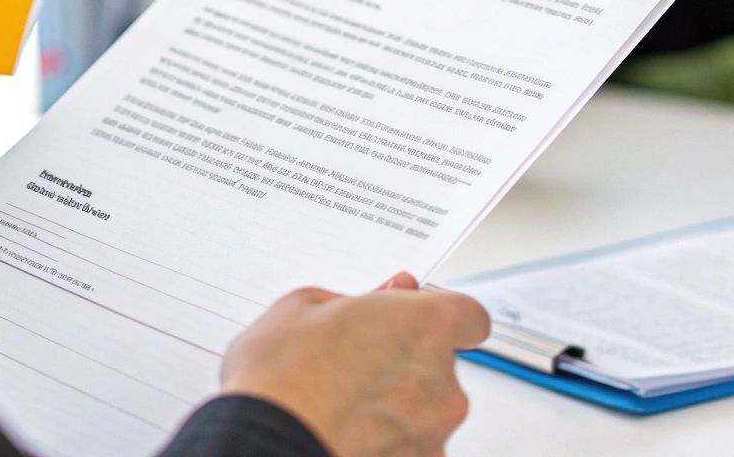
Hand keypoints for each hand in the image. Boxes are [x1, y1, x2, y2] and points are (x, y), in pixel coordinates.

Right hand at [220, 272, 489, 456]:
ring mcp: (432, 433)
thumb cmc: (279, 381)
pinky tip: (344, 432)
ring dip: (396, 408)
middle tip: (356, 364)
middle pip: (441, 367)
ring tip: (339, 405)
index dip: (440, 320)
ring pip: (424, 413)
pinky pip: (409, 447)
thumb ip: (365, 297)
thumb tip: (389, 293)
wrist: (263, 445)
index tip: (416, 322)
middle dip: (407, 365)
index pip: (470, 317)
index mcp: (426, 326)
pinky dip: (385, 443)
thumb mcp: (306, 308)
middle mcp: (443, 381)